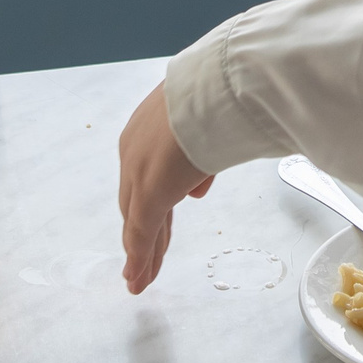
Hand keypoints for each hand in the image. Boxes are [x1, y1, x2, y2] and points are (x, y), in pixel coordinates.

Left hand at [116, 82, 211, 294]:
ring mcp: (141, 171)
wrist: (223, 83)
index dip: (148, 203)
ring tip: (139, 279)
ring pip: (138, 221)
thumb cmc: (227, 93)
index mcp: (148, 127)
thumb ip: (200, 157)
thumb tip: (195, 189)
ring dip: (142, 253)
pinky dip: (140, 258)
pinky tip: (137, 279)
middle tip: (144, 262)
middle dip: (143, 234)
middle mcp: (135, 149)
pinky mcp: (151, 192)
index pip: (146, 175)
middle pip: (136, 202)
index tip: (151, 227)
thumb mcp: (213, 124)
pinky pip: (142, 232)